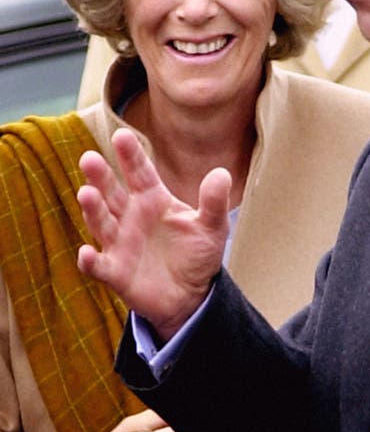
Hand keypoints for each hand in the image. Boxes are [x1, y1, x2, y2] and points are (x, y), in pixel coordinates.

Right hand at [77, 128, 231, 338]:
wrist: (191, 295)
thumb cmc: (197, 254)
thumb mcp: (212, 227)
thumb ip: (214, 202)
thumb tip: (222, 174)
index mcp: (153, 199)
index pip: (140, 173)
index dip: (130, 156)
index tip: (121, 136)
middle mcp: (130, 217)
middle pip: (112, 193)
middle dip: (100, 177)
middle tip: (89, 158)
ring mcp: (120, 244)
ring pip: (100, 223)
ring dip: (92, 209)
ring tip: (86, 194)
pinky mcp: (116, 272)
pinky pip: (99, 266)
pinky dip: (90, 261)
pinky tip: (85, 254)